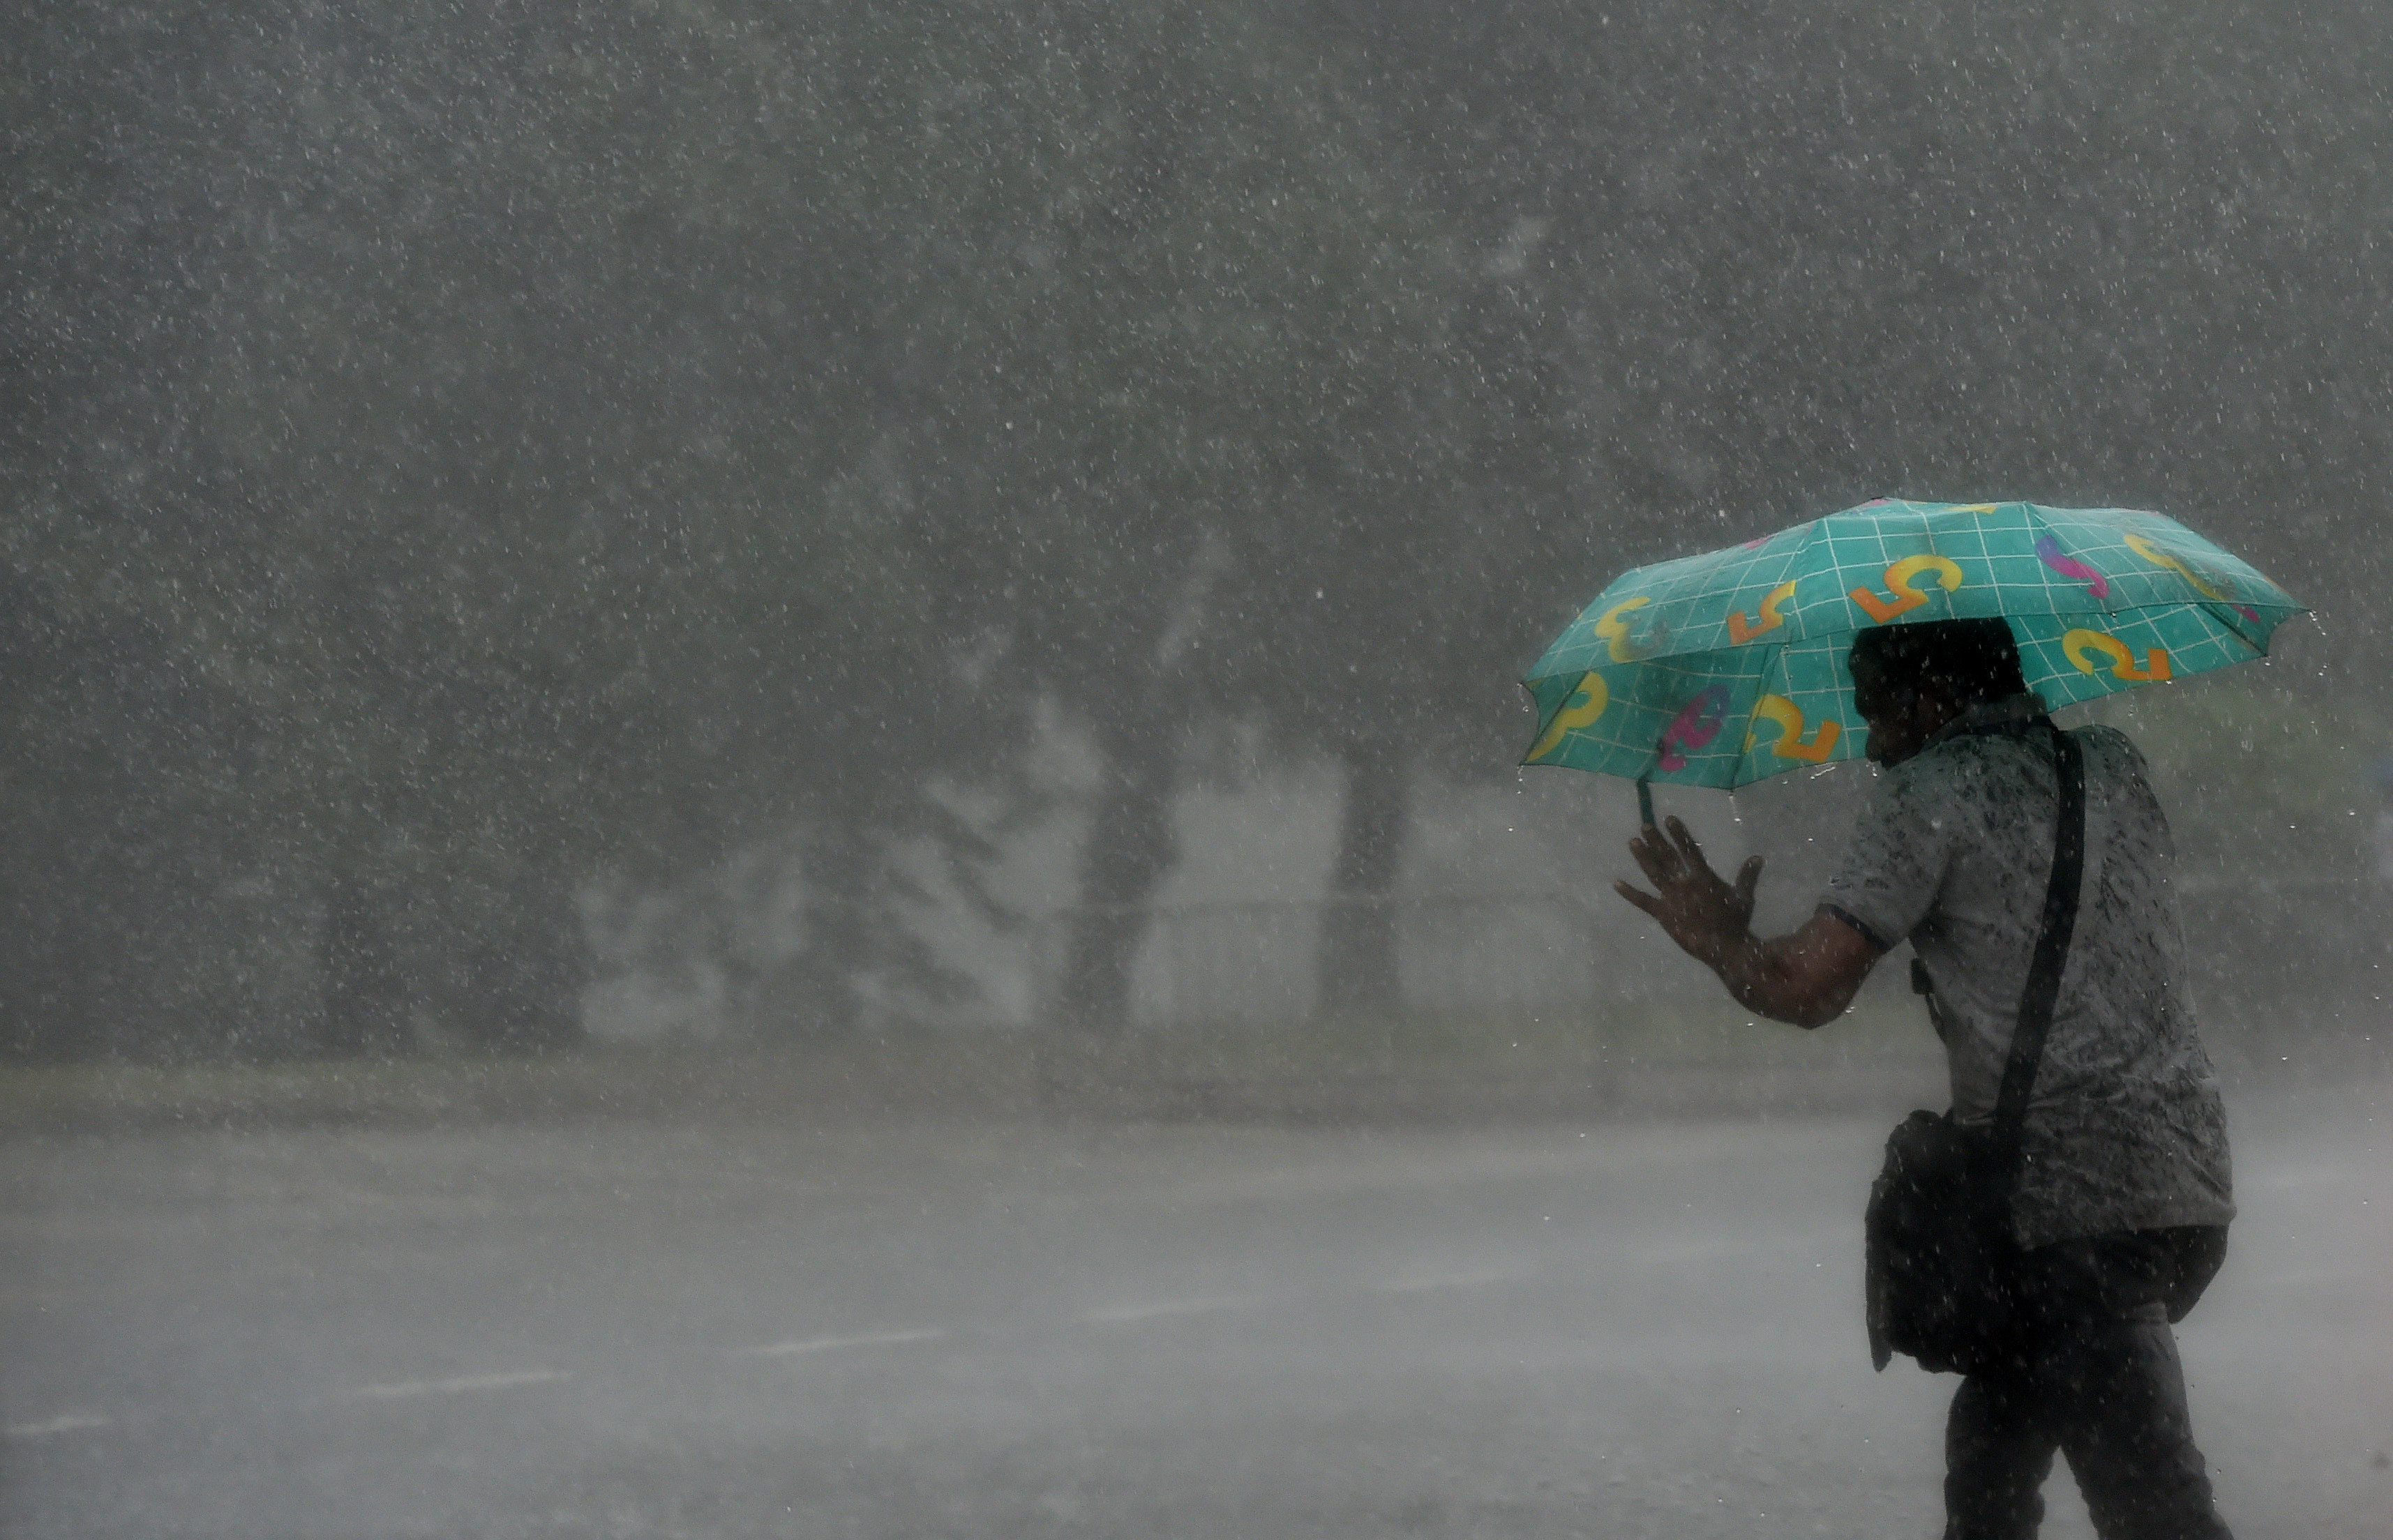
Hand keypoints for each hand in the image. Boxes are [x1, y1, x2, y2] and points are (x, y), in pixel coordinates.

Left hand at [1614, 816, 1763, 968]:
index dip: (1679, 833)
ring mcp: (1671, 898)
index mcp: (1702, 877)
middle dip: (1655, 840)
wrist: (1723, 948)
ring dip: (1642, 857)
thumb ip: (1747, 875)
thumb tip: (1757, 857)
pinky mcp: (1662, 914)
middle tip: (1644, 825)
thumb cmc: (1735, 922)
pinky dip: (1629, 893)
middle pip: (1666, 857)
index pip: (1688, 849)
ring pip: (1653, 873)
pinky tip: (1616, 883)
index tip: (1669, 819)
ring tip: (1632, 842)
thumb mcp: (1743, 897)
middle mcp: (1683, 883)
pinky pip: (1643, 901)